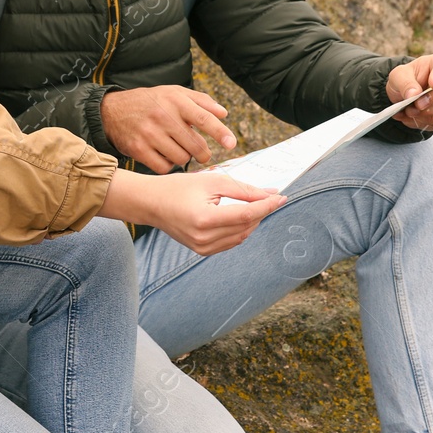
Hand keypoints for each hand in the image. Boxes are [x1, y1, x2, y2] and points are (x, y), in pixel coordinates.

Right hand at [99, 85, 237, 172]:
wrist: (111, 110)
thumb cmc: (150, 102)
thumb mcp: (174, 93)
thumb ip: (201, 101)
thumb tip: (224, 114)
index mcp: (175, 101)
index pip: (203, 118)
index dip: (220, 132)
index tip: (231, 144)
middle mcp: (163, 117)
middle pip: (195, 145)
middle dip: (203, 153)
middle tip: (203, 154)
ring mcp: (149, 134)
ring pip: (181, 159)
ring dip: (184, 158)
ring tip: (178, 150)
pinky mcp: (138, 149)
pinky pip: (164, 167)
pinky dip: (168, 165)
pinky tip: (165, 157)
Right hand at [100, 170, 285, 255]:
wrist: (151, 203)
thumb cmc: (178, 187)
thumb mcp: (212, 181)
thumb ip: (243, 189)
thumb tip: (270, 193)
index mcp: (205, 219)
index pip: (247, 214)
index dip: (267, 205)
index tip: (282, 196)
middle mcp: (205, 238)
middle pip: (246, 226)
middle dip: (262, 211)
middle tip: (271, 196)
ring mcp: (203, 248)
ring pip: (241, 236)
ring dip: (253, 221)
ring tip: (256, 204)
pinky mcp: (202, 251)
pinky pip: (231, 242)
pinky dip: (241, 229)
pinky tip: (241, 216)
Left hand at [386, 53, 432, 132]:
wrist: (408, 95)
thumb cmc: (407, 79)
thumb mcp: (399, 76)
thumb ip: (405, 83)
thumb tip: (414, 94)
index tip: (432, 84)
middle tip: (418, 104)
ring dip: (430, 112)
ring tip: (411, 112)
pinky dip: (428, 121)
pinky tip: (415, 119)